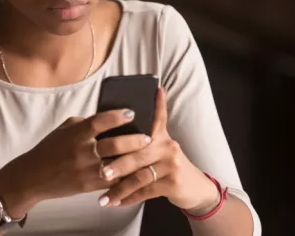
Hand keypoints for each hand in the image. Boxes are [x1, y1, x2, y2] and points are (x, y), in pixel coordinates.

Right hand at [0, 108, 151, 216]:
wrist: (33, 176)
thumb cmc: (50, 149)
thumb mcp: (65, 129)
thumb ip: (85, 123)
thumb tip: (108, 117)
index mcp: (76, 133)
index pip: (100, 121)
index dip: (117, 116)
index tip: (132, 112)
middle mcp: (81, 151)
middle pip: (114, 145)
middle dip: (134, 141)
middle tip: (148, 137)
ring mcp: (85, 170)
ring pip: (116, 165)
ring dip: (134, 160)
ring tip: (147, 155)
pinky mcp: (87, 186)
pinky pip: (111, 182)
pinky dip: (125, 177)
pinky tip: (136, 173)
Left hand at [97, 88, 219, 211]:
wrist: (194, 188)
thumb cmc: (167, 166)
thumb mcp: (160, 148)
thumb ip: (141, 140)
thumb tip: (113, 132)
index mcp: (161, 135)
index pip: (157, 117)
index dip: (155, 104)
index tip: (150, 91)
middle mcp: (168, 146)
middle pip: (137, 153)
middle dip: (117, 164)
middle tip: (99, 172)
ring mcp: (172, 164)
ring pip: (140, 176)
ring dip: (119, 188)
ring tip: (103, 197)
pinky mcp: (173, 183)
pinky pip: (146, 191)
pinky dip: (130, 198)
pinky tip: (117, 203)